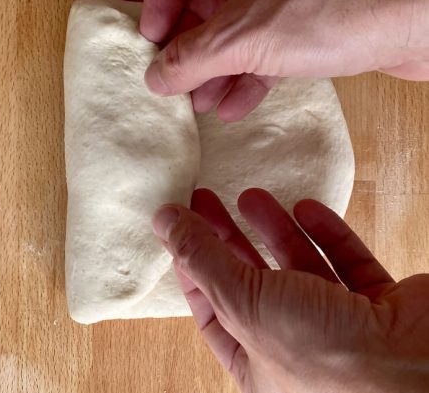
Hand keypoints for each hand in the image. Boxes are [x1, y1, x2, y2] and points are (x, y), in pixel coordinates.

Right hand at [140, 0, 428, 120]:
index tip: (152, 37)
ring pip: (240, 20)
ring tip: (202, 101)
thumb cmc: (340, 1)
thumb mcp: (244, 34)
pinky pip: (270, 38)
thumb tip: (157, 75)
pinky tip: (236, 103)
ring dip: (218, 64)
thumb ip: (190, 56)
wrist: (423, 18)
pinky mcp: (317, 10)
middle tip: (177, 77)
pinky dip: (251, 70)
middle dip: (192, 43)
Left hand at [152, 188, 428, 392]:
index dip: (191, 267)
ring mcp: (342, 328)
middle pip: (250, 283)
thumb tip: (163, 219)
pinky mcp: (380, 307)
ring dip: (275, 231)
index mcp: (258, 363)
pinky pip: (348, 265)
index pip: (211, 309)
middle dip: (226, 239)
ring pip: (299, 269)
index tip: (178, 227)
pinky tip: (307, 208)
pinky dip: (327, 235)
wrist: (426, 370)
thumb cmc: (327, 357)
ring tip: (250, 194)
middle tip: (205, 198)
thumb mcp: (246, 302)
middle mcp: (297, 348)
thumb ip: (204, 259)